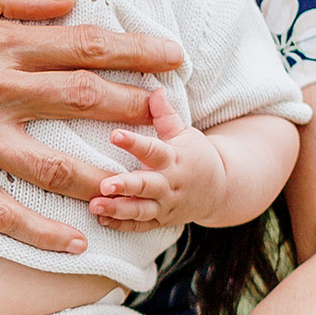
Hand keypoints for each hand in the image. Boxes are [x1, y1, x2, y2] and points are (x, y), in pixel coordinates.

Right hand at [0, 0, 182, 253]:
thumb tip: (61, 2)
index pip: (79, 43)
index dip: (132, 50)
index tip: (171, 57)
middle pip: (81, 100)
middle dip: (136, 109)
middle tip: (174, 120)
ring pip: (54, 164)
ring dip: (104, 174)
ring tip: (143, 182)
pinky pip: (3, 213)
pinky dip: (43, 232)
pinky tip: (79, 242)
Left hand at [88, 88, 226, 231]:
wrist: (220, 190)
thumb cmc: (195, 155)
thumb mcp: (183, 133)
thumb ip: (165, 114)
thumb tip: (155, 88)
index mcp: (173, 159)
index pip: (153, 149)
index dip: (134, 143)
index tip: (114, 135)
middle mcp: (169, 184)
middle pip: (147, 186)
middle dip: (125, 186)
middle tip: (104, 185)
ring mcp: (165, 205)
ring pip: (141, 210)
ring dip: (118, 209)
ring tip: (95, 205)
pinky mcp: (160, 220)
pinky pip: (140, 226)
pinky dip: (122, 225)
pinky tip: (101, 220)